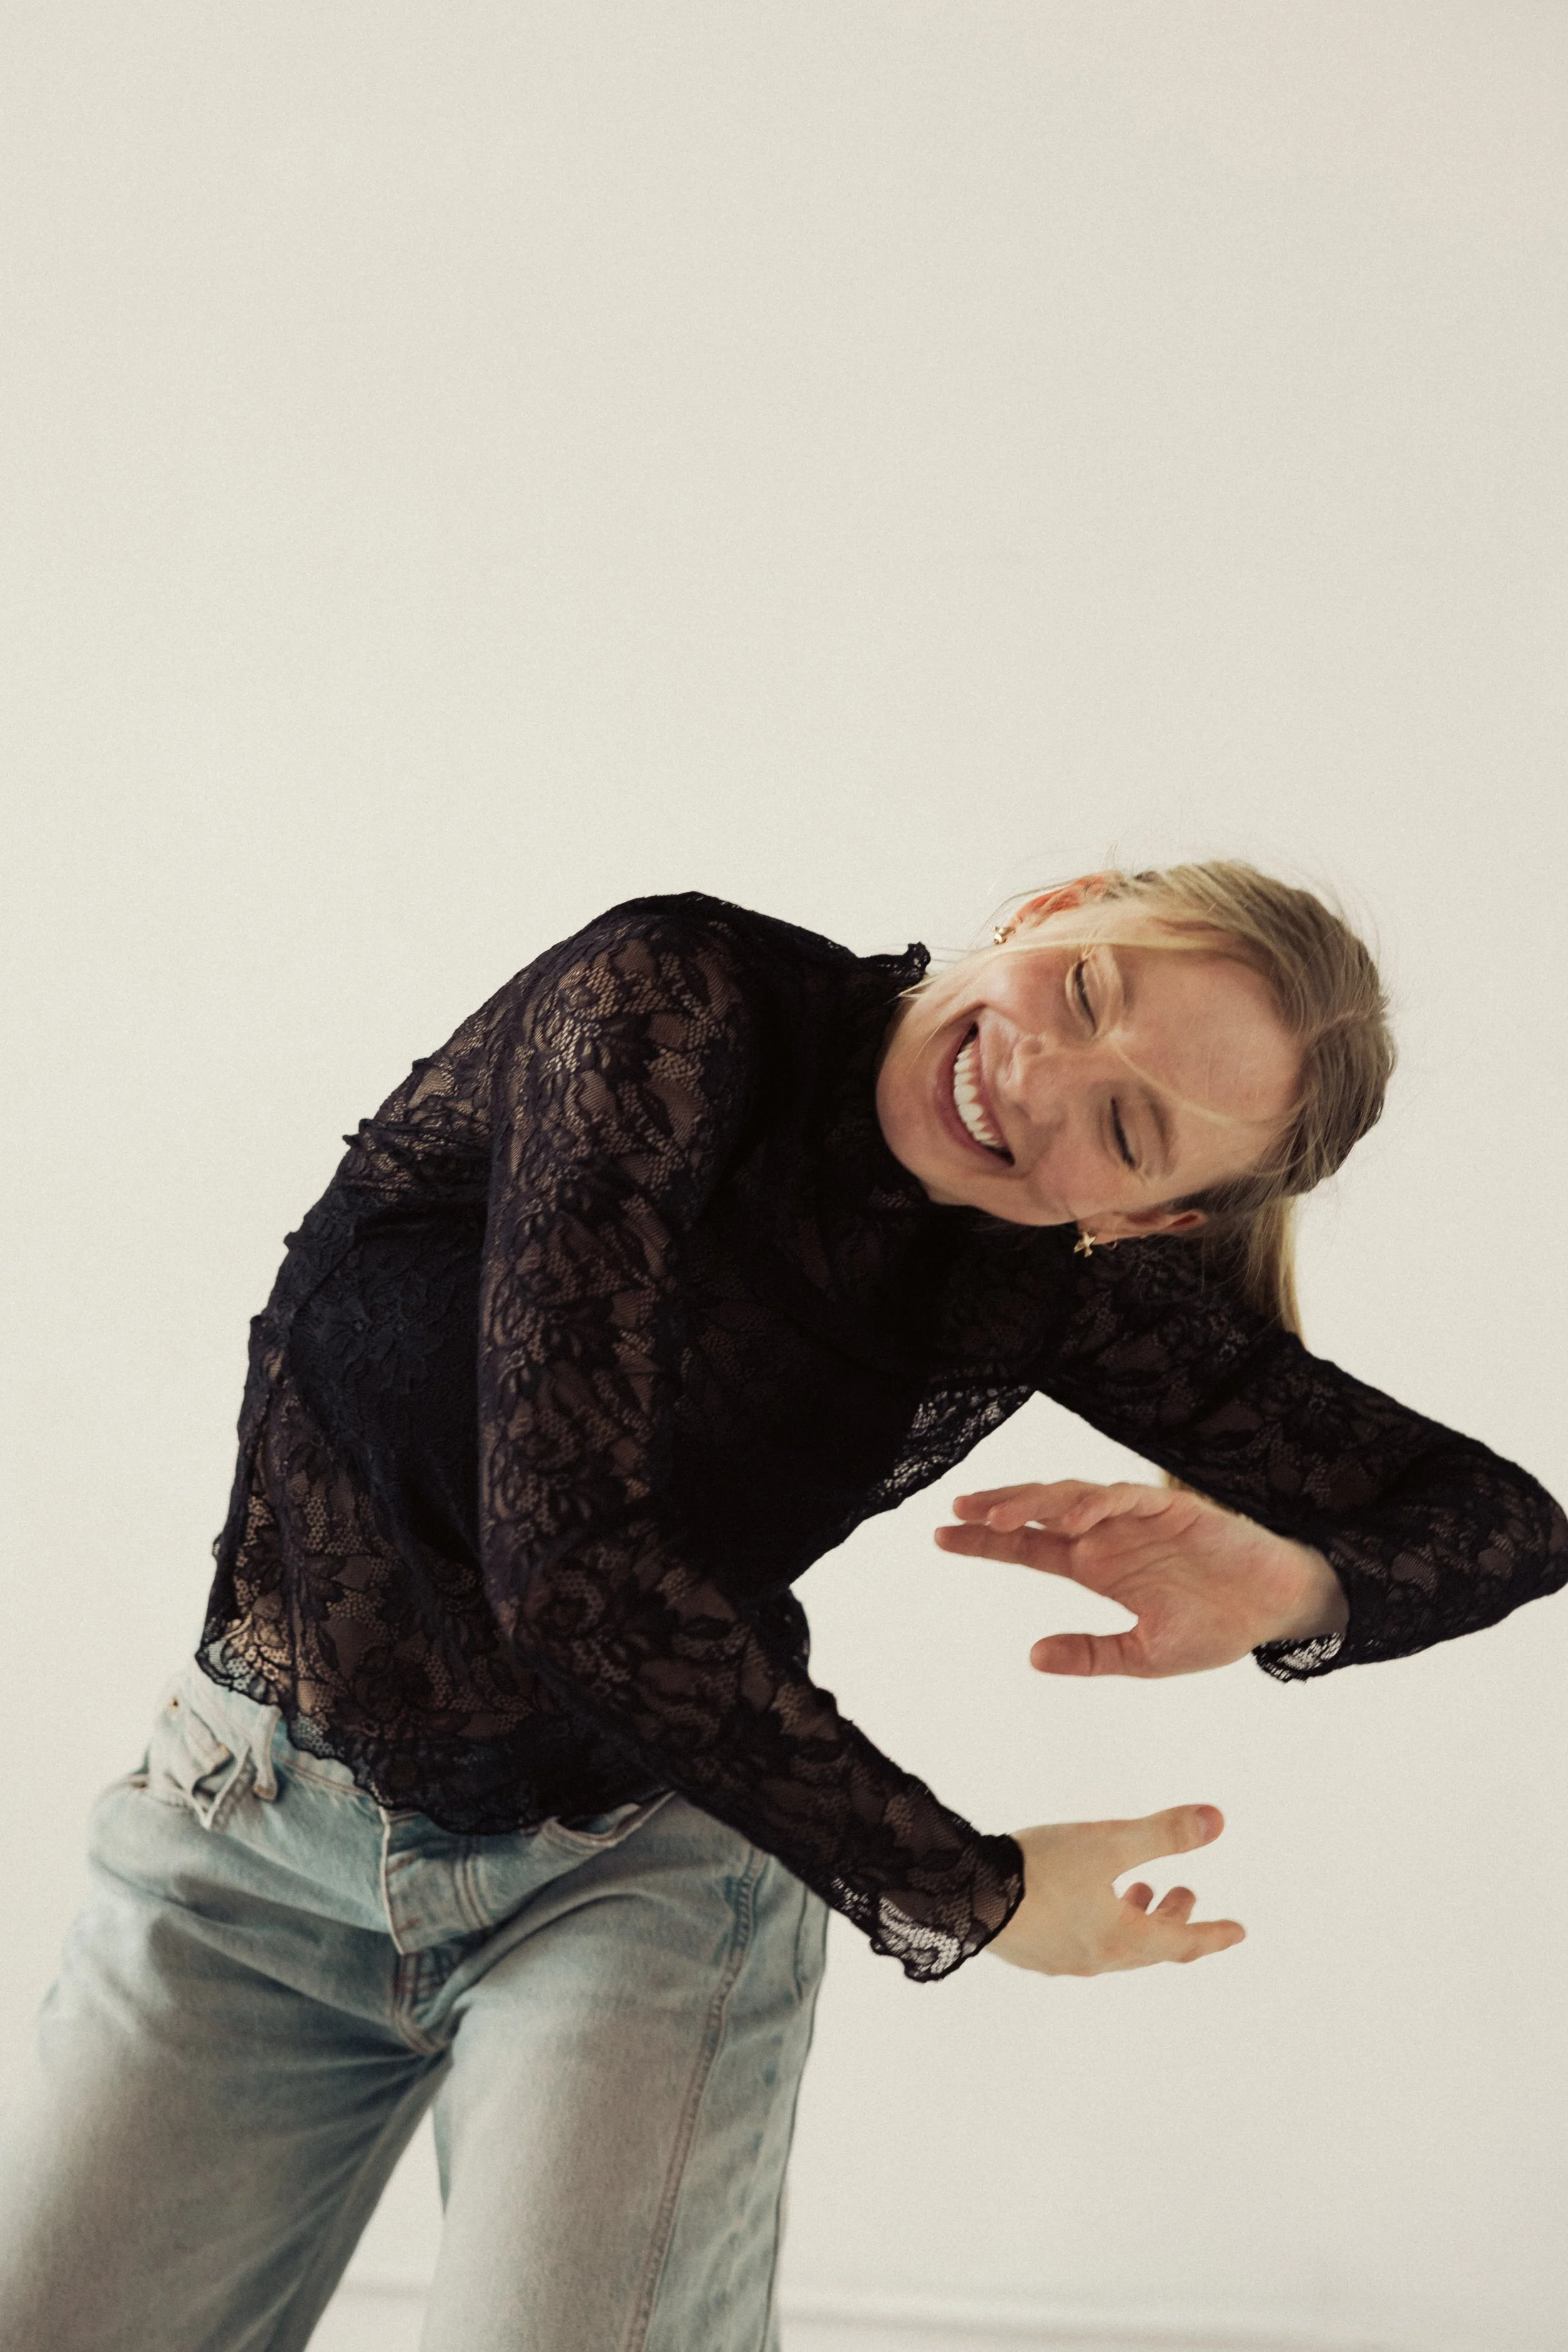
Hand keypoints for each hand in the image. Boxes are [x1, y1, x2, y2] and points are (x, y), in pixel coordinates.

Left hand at [935, 1478, 1347, 1676]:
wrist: (1277, 1610)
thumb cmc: (1215, 1629)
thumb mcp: (1143, 1657)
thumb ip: (1090, 1655)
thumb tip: (1032, 1656)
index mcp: (1098, 1567)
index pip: (1030, 1549)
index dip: (986, 1541)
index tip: (941, 1535)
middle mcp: (1109, 1537)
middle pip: (1039, 1515)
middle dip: (996, 1511)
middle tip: (954, 1511)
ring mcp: (1138, 1520)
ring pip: (1073, 1498)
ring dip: (1034, 1504)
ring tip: (993, 1516)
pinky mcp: (1172, 1509)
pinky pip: (1126, 1498)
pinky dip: (1095, 1503)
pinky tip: (1069, 1516)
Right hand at [989, 1805, 1243, 1974]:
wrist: (963, 1895)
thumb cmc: (1040, 1870)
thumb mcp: (1108, 1842)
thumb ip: (1163, 1833)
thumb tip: (1218, 1821)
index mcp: (1121, 1941)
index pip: (1182, 1944)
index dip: (1213, 1934)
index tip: (1238, 1931)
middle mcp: (1095, 1959)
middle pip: (1148, 1947)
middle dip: (1172, 1921)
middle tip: (1186, 1893)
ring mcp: (1061, 1959)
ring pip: (1114, 1946)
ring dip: (1135, 1920)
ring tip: (1137, 1890)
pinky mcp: (1031, 1951)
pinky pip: (1082, 1943)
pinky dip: (1101, 1923)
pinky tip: (1083, 1900)